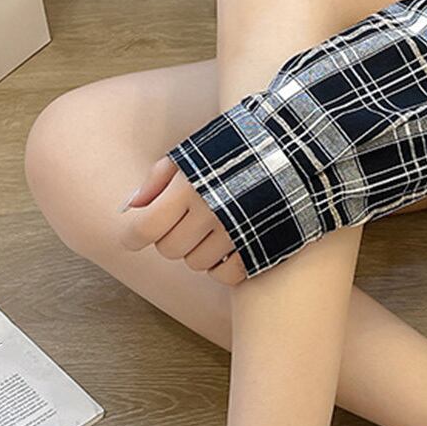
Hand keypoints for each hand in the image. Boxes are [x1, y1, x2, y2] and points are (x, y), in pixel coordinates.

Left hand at [118, 156, 246, 284]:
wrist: (296, 153)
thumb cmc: (238, 149)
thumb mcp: (195, 152)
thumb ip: (159, 178)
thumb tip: (130, 207)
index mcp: (189, 187)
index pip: (146, 227)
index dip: (133, 237)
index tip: (132, 239)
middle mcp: (209, 212)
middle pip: (169, 249)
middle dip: (171, 239)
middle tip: (185, 224)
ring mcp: (235, 233)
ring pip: (196, 264)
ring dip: (198, 252)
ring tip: (212, 231)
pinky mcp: (258, 248)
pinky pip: (225, 276)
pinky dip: (222, 268)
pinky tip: (227, 250)